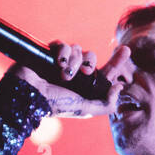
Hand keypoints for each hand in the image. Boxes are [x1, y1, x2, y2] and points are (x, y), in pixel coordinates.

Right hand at [6, 41, 131, 118]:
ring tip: (64, 74)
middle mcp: (75, 73)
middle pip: (92, 57)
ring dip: (75, 62)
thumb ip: (105, 104)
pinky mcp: (50, 53)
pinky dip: (63, 53)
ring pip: (78, 50)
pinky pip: (63, 45)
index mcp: (85, 86)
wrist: (29, 96)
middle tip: (85, 73)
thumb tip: (120, 87)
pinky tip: (58, 64)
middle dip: (90, 63)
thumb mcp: (84, 109)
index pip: (105, 72)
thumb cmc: (55, 105)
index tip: (126, 50)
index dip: (116, 62)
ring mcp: (62, 63)